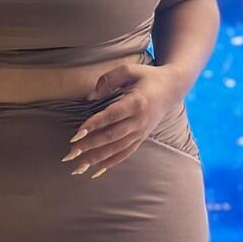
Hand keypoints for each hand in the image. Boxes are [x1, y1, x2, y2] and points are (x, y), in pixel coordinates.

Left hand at [62, 62, 180, 176]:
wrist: (172, 89)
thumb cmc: (147, 77)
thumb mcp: (129, 69)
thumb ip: (109, 80)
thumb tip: (90, 96)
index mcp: (136, 103)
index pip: (111, 116)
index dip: (94, 125)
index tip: (77, 134)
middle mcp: (139, 121)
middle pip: (112, 136)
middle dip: (90, 146)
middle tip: (70, 153)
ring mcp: (141, 132)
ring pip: (117, 149)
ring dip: (96, 158)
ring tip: (78, 167)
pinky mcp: (141, 138)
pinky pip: (125, 154)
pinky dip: (110, 163)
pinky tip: (95, 171)